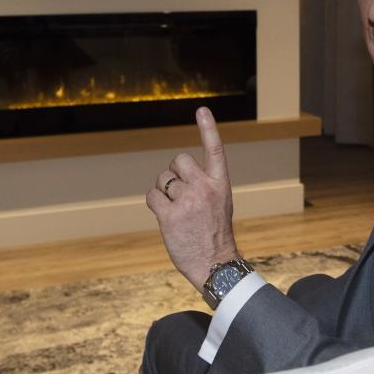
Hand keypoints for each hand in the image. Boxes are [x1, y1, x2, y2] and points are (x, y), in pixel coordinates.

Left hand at [146, 107, 240, 290]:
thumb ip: (203, 185)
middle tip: (180, 192)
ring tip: (176, 210)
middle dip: (174, 173)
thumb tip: (176, 176)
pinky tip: (166, 217)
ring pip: (163, 180)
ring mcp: (187, 201)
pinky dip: (155, 204)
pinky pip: (152, 197)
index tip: (202, 109)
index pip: (215, 150)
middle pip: (178, 161)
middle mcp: (204, 188)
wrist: (215, 264)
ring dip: (164, 191)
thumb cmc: (216, 233)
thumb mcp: (219, 203)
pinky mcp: (169, 216)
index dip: (208, 128)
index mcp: (220, 184)